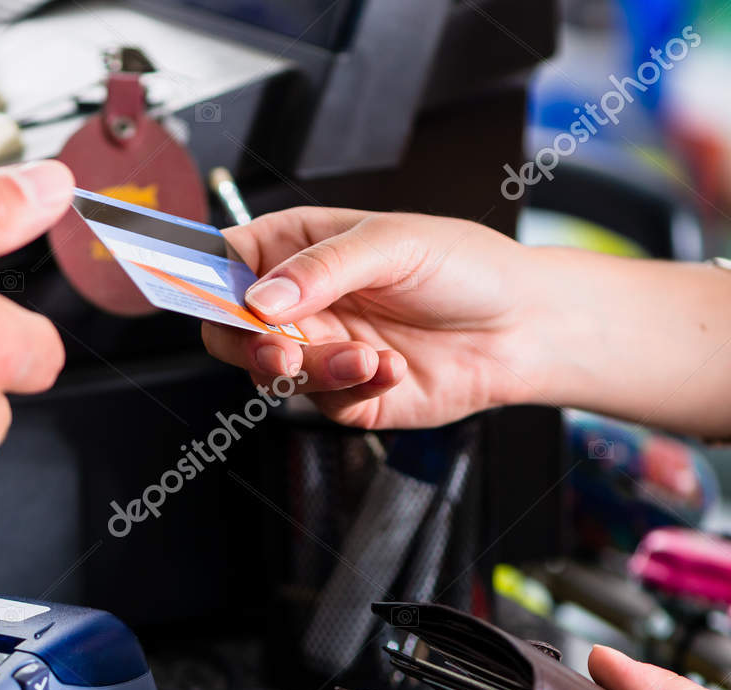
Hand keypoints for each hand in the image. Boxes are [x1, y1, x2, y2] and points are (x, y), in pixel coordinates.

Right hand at [201, 208, 542, 428]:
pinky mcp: (345, 396)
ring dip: (316, 371)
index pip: (225, 263)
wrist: (521, 327)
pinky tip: (391, 370)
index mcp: (297, 248)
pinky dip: (355, 391)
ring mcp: (319, 351)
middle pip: (230, 332)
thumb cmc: (465, 267)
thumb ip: (322, 268)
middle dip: (252, 347)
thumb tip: (260, 299)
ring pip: (273, 376)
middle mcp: (299, 303)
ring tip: (367, 357)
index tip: (225, 302)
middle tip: (282, 353)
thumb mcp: (393, 243)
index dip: (208, 283)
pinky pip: (323, 405)